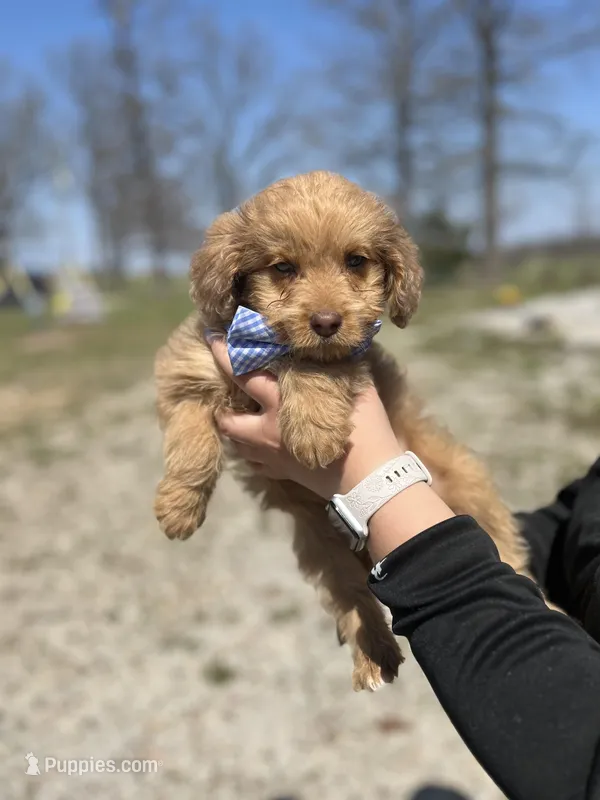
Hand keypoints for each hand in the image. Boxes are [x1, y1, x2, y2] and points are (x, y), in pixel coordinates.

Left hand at [208, 334, 404, 498]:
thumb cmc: (366, 428)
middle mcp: (268, 431)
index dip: (225, 354)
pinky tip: (264, 447)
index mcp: (281, 404)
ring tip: (244, 420)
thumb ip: (339, 366)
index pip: (244, 374)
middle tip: (227, 397)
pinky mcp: (282, 475)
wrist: (372, 480)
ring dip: (237, 432)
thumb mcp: (356, 387)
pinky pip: (257, 465)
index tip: (211, 337)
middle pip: (228, 420)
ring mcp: (273, 457)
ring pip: (239, 446)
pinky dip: (254, 455)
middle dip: (222, 409)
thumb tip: (338, 346)